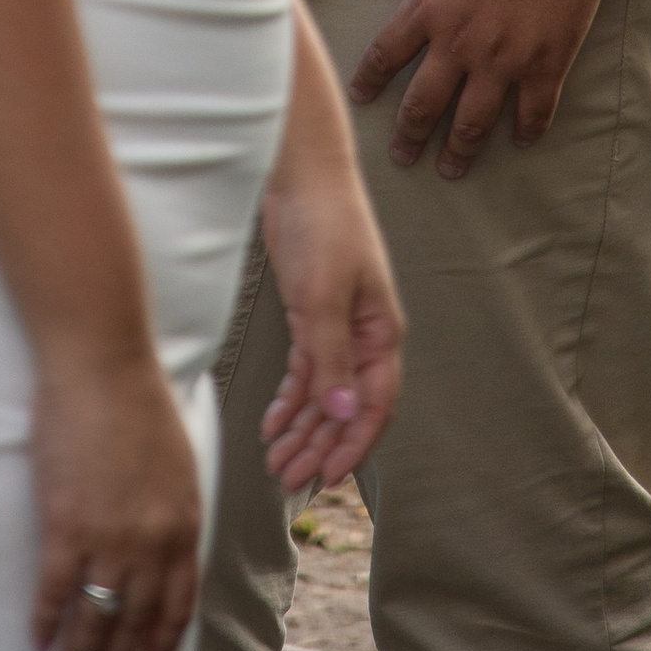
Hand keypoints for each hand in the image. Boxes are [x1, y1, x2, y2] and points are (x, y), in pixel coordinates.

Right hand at [29, 345, 202, 650]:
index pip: (177, 602)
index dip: (161, 638)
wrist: (102, 365)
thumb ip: (173, 513)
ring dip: (83, 650)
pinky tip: (40, 639)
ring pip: (95, 616)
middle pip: (134, 617)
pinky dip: (46, 622)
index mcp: (182, 523)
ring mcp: (107, 537)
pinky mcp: (65, 526)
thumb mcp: (179, 463)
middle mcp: (150, 542)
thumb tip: (163, 552)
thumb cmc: (139, 402)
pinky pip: (54, 593)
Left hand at [259, 152, 403, 491]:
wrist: (302, 172)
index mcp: (380, 333)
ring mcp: (336, 326)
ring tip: (275, 462)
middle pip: (346, 407)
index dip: (354, 445)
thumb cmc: (324, 223)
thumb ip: (332, 356)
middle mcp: (362, 337)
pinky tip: (271, 422)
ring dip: (302, 430)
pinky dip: (289, 399)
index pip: (375, 405)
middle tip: (287, 478)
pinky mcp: (310, 314)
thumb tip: (344, 414)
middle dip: (319, 446)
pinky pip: (305, 371)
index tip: (327, 478)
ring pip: (323, 394)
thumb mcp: (325, 293)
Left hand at [348, 0, 603, 179]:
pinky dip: (529, 129)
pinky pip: (535, 110)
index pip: (385, 54)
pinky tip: (523, 140)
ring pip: (474, 122)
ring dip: (460, 150)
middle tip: (402, 156)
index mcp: (428, 6)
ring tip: (451, 169)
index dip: (370, 80)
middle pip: (423, 104)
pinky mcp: (547, 63)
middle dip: (409, 135)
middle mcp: (459, 43)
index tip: (361, 97)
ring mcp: (505, 59)